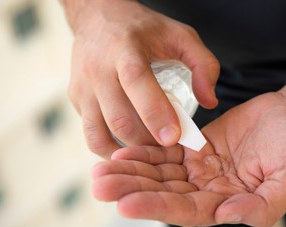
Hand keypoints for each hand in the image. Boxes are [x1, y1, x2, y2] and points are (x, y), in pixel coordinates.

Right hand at [63, 0, 218, 157]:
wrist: (99, 18)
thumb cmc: (145, 31)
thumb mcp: (181, 36)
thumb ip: (204, 65)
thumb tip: (210, 102)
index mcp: (125, 48)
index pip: (135, 81)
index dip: (155, 112)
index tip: (173, 137)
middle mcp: (97, 69)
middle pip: (119, 118)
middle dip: (148, 141)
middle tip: (171, 147)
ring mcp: (83, 87)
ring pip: (101, 134)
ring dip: (130, 150)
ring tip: (152, 148)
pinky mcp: (76, 100)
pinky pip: (92, 136)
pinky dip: (111, 150)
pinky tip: (132, 148)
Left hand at [91, 93, 285, 226]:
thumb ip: (262, 206)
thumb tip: (226, 215)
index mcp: (229, 204)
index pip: (187, 211)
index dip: (157, 207)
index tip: (126, 204)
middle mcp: (210, 191)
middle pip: (165, 194)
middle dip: (132, 191)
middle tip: (100, 187)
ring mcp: (201, 169)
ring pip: (160, 175)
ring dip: (131, 174)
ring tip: (101, 173)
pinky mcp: (196, 147)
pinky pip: (165, 152)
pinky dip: (144, 154)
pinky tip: (121, 154)